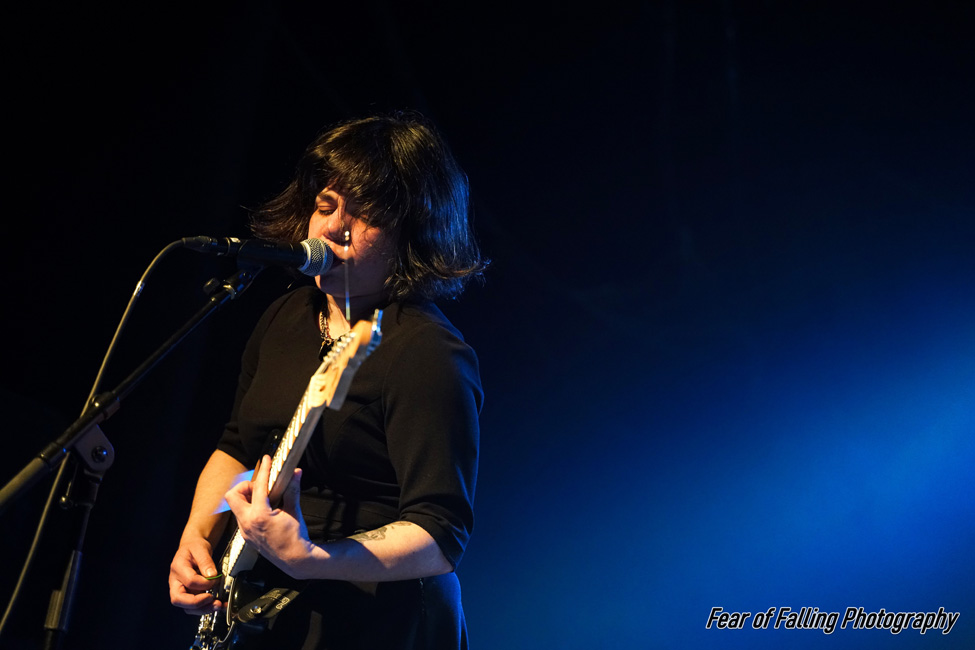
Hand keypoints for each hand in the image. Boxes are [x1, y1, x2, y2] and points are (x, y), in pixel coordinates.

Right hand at [169, 536, 223, 614]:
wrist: (192, 547)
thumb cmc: (194, 547)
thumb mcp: (200, 548)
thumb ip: (205, 561)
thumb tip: (211, 575)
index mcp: (177, 568)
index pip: (189, 581)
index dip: (203, 583)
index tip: (214, 579)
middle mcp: (176, 582)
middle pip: (178, 599)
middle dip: (196, 603)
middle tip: (212, 600)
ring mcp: (181, 590)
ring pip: (186, 607)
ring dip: (203, 609)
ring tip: (218, 605)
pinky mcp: (189, 595)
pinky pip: (195, 606)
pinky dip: (206, 608)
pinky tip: (219, 605)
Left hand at [225, 455, 314, 577]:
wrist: (295, 559)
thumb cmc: (295, 538)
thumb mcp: (294, 511)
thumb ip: (293, 490)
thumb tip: (296, 473)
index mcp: (260, 515)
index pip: (259, 486)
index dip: (263, 470)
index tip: (266, 460)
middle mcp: (248, 523)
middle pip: (232, 495)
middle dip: (244, 487)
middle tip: (259, 487)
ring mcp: (245, 531)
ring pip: (236, 507)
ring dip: (246, 498)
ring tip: (263, 498)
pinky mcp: (247, 536)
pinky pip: (241, 517)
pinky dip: (249, 509)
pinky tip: (263, 510)